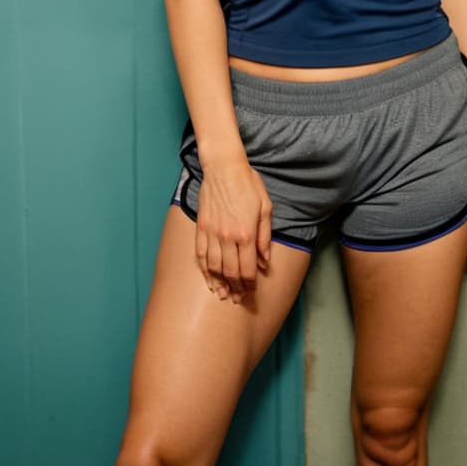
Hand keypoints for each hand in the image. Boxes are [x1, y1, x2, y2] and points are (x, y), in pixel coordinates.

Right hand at [195, 155, 272, 302]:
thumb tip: (265, 260)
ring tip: (224, 294)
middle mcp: (228, 237)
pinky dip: (204, 270)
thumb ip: (265, 236)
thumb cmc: (248, 184)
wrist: (224, 167)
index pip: (248, 268)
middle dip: (236, 288)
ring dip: (219, 283)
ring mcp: (212, 233)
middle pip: (231, 272)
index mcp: (247, 233)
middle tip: (239, 298)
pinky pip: (201, 255)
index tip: (252, 290)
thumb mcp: (266, 207)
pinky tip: (208, 279)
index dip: (250, 283)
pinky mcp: (201, 228)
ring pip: (214, 267)